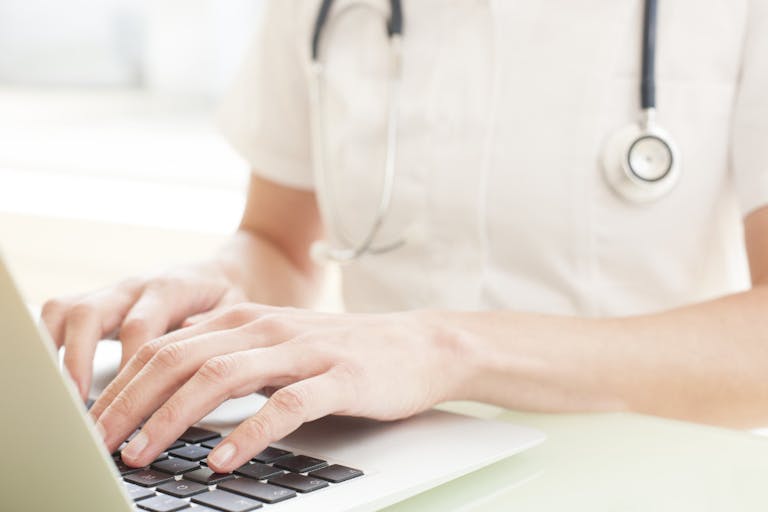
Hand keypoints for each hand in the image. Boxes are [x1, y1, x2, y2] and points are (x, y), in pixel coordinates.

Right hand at [41, 262, 246, 398]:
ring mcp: (113, 292)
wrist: (218, 272)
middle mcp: (134, 287)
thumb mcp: (236, 308)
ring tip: (62, 397)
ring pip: (68, 310)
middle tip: (80, 405)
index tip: (130, 402)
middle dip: (79, 361)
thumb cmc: (226, 296)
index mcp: (169, 288)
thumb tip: (192, 345)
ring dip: (57, 353)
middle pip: (91, 314)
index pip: (139, 326)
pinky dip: (49, 343)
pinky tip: (53, 379)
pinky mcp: (101, 301)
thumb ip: (217, 327)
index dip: (129, 363)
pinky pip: (61, 313)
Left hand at [91, 305, 474, 472]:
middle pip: (180, 360)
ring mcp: (302, 351)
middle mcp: (266, 327)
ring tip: (144, 454)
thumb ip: (229, 349)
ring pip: (221, 377)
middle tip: (100, 445)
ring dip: (174, 418)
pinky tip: (222, 458)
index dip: (121, 386)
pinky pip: (285, 406)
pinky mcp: (338, 378)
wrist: (417, 345)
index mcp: (245, 318)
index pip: (165, 347)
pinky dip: (248, 433)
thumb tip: (173, 367)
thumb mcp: (277, 341)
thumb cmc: (343, 350)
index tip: (92, 424)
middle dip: (131, 403)